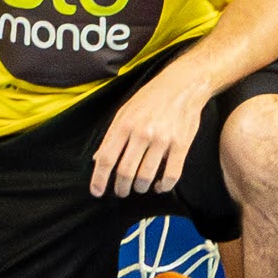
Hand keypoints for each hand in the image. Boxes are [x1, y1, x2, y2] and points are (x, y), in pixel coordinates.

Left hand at [90, 73, 205, 197]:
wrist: (181, 85)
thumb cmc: (150, 98)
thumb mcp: (124, 110)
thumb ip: (111, 135)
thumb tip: (97, 158)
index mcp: (124, 124)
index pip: (106, 158)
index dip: (99, 179)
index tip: (96, 191)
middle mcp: (142, 133)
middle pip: (125, 172)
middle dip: (120, 188)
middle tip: (121, 191)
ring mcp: (163, 140)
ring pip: (146, 176)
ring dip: (140, 188)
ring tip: (138, 187)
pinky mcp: (181, 145)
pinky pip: (171, 175)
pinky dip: (163, 186)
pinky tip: (158, 185)